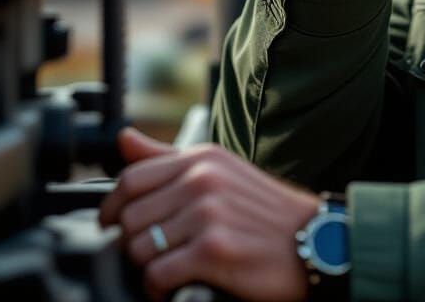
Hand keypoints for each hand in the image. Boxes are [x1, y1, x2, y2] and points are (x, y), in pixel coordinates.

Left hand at [99, 127, 318, 301]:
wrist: (313, 240)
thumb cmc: (263, 210)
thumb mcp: (220, 170)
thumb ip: (167, 158)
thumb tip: (123, 139)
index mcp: (203, 158)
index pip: (131, 178)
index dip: (112, 207)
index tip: (112, 224)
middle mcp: (203, 180)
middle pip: (129, 216)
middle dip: (132, 242)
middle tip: (153, 253)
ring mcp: (208, 214)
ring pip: (138, 248)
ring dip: (146, 267)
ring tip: (168, 268)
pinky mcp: (213, 251)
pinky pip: (156, 275)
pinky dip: (157, 289)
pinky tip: (174, 286)